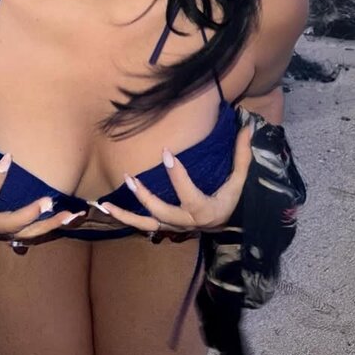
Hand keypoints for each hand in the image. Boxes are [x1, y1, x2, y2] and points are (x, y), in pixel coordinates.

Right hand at [0, 127, 85, 239]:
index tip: (8, 157)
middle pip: (12, 224)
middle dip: (30, 213)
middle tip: (48, 200)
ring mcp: (0, 230)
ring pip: (27, 233)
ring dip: (49, 225)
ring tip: (70, 215)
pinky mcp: (10, 230)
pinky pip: (31, 232)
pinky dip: (49, 226)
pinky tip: (68, 218)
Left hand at [98, 122, 254, 237]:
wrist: (226, 225)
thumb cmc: (231, 199)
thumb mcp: (239, 180)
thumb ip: (242, 156)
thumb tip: (247, 127)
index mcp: (204, 209)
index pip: (187, 192)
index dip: (176, 174)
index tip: (166, 152)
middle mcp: (186, 221)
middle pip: (161, 211)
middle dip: (145, 196)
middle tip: (131, 177)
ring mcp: (173, 226)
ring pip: (146, 224)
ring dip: (127, 213)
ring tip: (107, 203)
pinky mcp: (164, 226)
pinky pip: (142, 225)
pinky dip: (126, 218)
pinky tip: (108, 208)